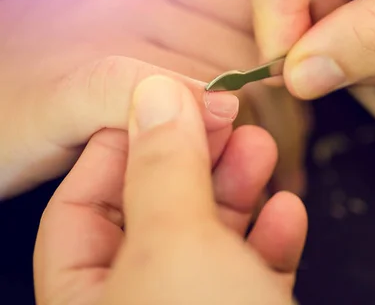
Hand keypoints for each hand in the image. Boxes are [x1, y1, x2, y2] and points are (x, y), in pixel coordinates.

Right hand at [0, 0, 308, 198]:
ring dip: (245, 134)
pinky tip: (211, 141)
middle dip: (272, 111)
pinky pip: (156, 94)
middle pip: (239, 52)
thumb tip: (251, 21)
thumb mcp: (127, 33)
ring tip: (258, 177)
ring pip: (213, 77)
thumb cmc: (54, 74)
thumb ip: (187, 25)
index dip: (274, 76)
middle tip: (279, 159)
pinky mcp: (74, 78)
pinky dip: (190, 119)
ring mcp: (101, 27)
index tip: (286, 118)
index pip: (246, 22)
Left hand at [34, 76, 306, 304]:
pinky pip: (253, 267)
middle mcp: (135, 301)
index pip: (81, 206)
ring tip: (263, 148)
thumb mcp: (175, 244)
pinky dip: (272, 235)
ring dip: (242, 187)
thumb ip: (163, 166)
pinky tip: (288, 211)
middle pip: (157, 212)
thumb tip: (160, 94)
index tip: (169, 105)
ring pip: (211, 236)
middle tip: (228, 119)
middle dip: (197, 158)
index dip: (124, 147)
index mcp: (83, 297)